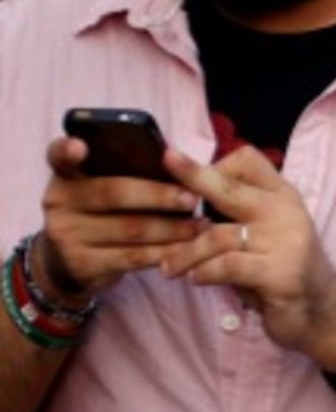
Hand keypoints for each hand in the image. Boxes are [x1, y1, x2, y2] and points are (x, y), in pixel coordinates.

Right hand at [38, 137, 206, 300]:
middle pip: (113, 193)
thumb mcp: (102, 183)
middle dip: (159, 195)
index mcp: (66, 173)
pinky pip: (131, 257)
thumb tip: (177, 161)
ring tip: (200, 224)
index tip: (80, 147)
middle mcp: (58, 202)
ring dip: (171, 228)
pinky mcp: (81, 264)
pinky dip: (162, 252)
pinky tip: (185, 248)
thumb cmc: (101, 208)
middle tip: (193, 198)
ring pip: (129, 229)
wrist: (66, 258)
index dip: (68, 150)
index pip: (58, 154)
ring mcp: (66, 235)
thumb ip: (126, 168)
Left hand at [155, 147, 335, 370]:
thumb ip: (235, 218)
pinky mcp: (280, 272)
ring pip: (218, 235)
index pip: (250, 160)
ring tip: (168, 267)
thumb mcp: (263, 236)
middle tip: (168, 160)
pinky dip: (204, 273)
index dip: (217, 164)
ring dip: (185, 253)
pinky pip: (227, 266)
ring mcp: (284, 240)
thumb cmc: (280, 270)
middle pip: (231, 187)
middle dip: (195, 174)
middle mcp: (284, 211)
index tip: (192, 183)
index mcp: (281, 196)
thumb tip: (184, 204)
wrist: (320, 310)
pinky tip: (194, 280)